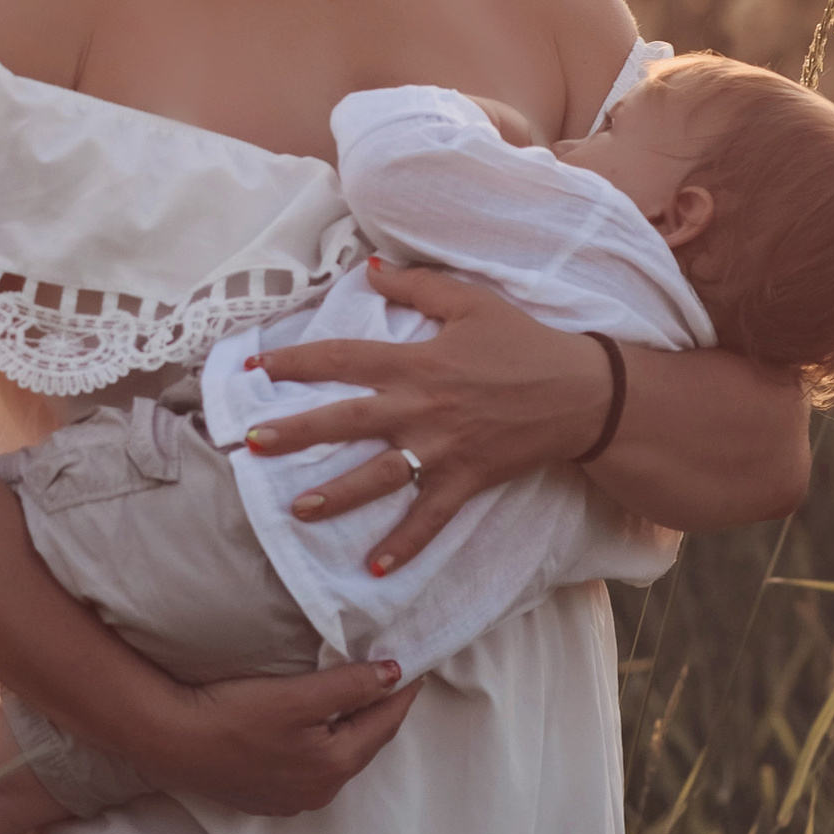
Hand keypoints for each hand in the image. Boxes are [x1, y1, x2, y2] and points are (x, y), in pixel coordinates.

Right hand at [129, 655, 421, 813]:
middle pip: (362, 744)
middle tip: (391, 682)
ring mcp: (291, 799)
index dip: (402, 694)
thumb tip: (395, 675)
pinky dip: (319, 747)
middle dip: (378, 713)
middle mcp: (319, 791)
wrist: (171, 743)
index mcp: (335, 765)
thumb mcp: (298, 696)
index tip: (417, 668)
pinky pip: (308, 770)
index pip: (384, 723)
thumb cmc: (234, 716)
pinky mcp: (265, 797)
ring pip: (335, 759)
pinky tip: (311, 732)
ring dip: (348, 731)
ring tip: (356, 702)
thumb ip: (351, 685)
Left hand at [238, 262, 617, 575]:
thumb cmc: (524, 343)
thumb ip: (418, 283)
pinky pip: (429, 517)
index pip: (342, 358)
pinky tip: (375, 567)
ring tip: (296, 509)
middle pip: (346, 421)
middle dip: (296, 433)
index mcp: (416, 362)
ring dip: (336, 495)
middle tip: (252, 443)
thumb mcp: (472, 301)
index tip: (256, 368)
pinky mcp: (466, 480)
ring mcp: (442, 449)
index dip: (296, 361)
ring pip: (378, 476)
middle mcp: (420, 408)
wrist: (581, 392)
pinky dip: (404, 544)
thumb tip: (369, 266)